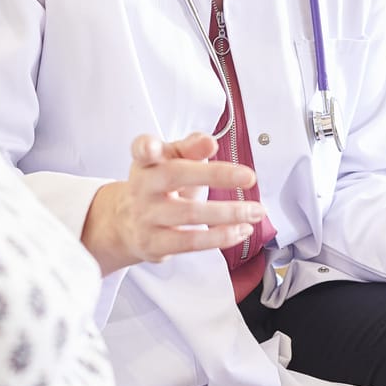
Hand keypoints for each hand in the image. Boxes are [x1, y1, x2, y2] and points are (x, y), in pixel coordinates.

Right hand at [84, 134, 264, 274]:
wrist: (128, 224)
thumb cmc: (160, 186)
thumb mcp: (172, 162)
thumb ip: (191, 148)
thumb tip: (209, 142)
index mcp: (147, 162)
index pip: (141, 149)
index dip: (146, 147)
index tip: (152, 146)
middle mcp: (142, 187)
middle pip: (175, 176)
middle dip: (216, 175)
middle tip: (249, 176)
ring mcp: (146, 216)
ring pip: (190, 213)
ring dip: (230, 213)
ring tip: (256, 211)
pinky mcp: (154, 243)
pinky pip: (191, 242)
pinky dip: (222, 236)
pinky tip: (242, 229)